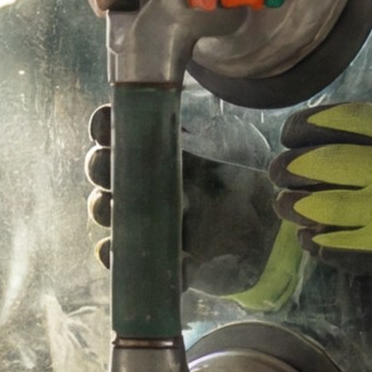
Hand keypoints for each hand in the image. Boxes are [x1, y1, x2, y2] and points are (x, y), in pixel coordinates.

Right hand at [85, 103, 302, 307]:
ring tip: (116, 208)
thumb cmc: (248, 179)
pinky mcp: (158, 257)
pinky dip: (115, 257)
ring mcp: (148, 220)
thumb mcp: (229, 145)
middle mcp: (145, 182)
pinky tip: (118, 250)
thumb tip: (166, 110)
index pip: (116, 133)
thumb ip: (197, 132)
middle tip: (110, 167)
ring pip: (107, 212)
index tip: (106, 123)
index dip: (104, 128)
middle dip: (99, 166)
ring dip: (104, 208)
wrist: (273, 228)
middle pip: (103, 171)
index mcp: (158, 149)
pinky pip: (126, 260)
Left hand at [278, 100, 371, 319]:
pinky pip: (342, 241)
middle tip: (280, 171)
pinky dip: (321, 240)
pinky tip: (310, 238)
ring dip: (298, 204)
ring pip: (324, 203)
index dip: (309, 123)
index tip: (293, 130)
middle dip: (293, 166)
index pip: (343, 117)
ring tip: (286, 205)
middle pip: (323, 160)